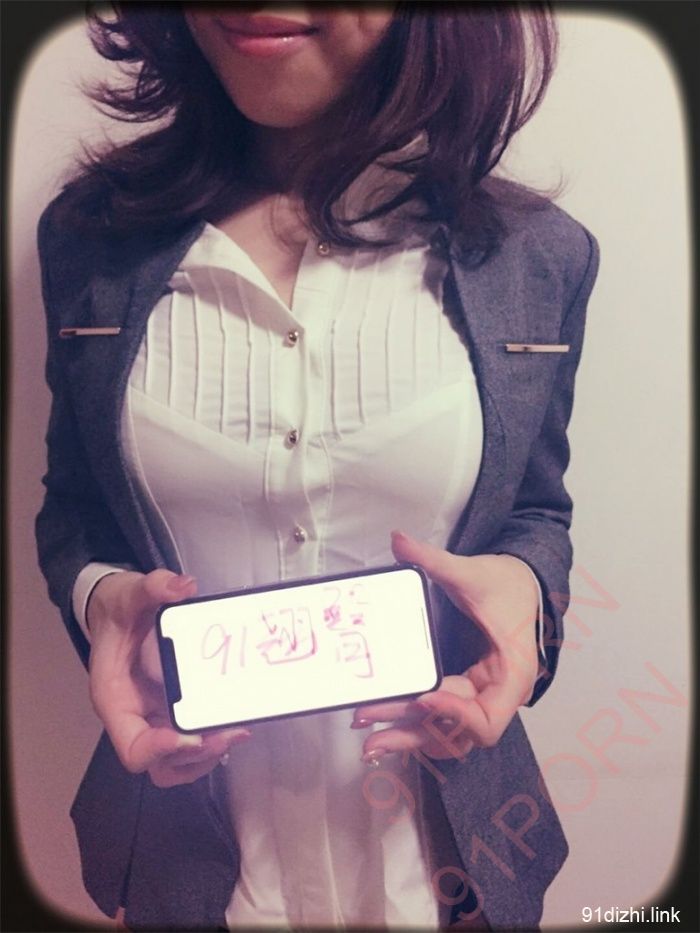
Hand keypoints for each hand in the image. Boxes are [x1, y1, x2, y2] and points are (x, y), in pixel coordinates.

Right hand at [86, 569, 249, 786]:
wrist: (117, 611)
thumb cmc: (118, 609)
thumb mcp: (131, 592)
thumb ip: (154, 587)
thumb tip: (183, 586)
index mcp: (115, 699)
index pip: (132, 747)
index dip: (160, 749)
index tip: (191, 735)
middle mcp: (133, 717)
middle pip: (160, 763)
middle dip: (196, 755)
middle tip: (230, 733)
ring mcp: (154, 718)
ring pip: (178, 763)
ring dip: (208, 756)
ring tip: (238, 731)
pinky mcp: (171, 713)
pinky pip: (191, 743)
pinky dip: (212, 743)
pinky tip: (236, 722)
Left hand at [353, 531, 539, 761]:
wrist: (521, 584)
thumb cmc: (505, 584)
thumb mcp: (471, 572)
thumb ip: (434, 560)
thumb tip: (398, 539)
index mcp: (511, 673)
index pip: (487, 719)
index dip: (455, 716)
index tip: (423, 698)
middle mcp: (498, 694)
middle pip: (457, 734)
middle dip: (413, 734)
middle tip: (369, 735)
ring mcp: (481, 696)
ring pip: (446, 732)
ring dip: (409, 736)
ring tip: (367, 737)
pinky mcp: (466, 691)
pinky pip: (441, 719)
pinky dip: (415, 725)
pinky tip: (383, 726)